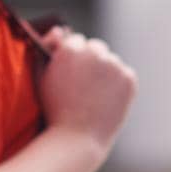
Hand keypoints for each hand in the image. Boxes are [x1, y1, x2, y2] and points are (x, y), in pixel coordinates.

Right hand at [36, 27, 136, 157]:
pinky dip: (118, 83)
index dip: (72, 57)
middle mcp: (94, 53)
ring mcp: (114, 65)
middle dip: (90, 60)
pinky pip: (124, 74)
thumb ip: (46, 50)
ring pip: (110, 61)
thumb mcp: (42, 78)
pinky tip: (106, 99)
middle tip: (84, 84)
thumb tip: (59, 31)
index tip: (70, 72)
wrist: (76, 140)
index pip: (75, 40)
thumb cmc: (53, 111)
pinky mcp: (129, 79)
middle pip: (95, 47)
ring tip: (94, 95)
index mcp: (70, 49)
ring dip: (105, 71)